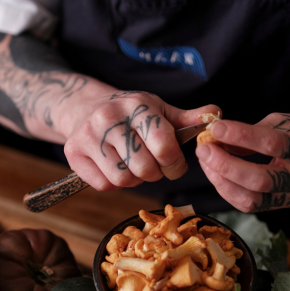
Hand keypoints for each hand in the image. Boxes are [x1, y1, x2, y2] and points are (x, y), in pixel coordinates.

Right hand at [63, 91, 220, 190]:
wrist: (85, 107)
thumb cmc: (131, 114)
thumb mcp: (159, 110)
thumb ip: (188, 118)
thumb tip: (216, 114)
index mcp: (137, 106)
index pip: (164, 147)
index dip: (175, 164)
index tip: (174, 164)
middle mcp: (109, 118)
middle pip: (144, 168)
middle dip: (155, 173)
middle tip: (154, 166)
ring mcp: (89, 135)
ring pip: (123, 179)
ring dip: (135, 179)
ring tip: (134, 165)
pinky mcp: (73, 152)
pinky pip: (104, 185)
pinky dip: (114, 183)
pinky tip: (115, 168)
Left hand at [195, 113, 289, 211]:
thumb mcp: (284, 121)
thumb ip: (253, 130)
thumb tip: (219, 137)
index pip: (271, 144)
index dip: (241, 136)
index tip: (216, 127)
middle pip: (259, 180)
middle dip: (226, 165)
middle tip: (204, 149)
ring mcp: (289, 196)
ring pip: (251, 200)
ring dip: (222, 181)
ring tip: (205, 161)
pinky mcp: (278, 206)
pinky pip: (248, 205)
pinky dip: (227, 191)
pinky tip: (215, 174)